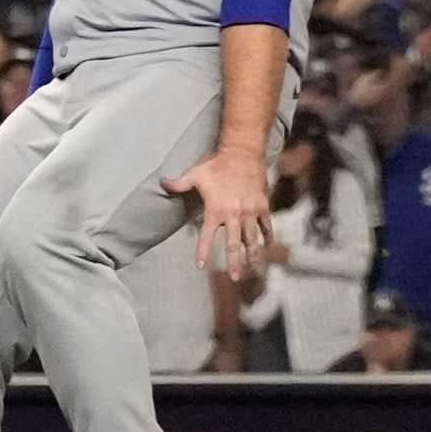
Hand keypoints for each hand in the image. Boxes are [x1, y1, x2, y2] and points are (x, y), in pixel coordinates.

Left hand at [167, 146, 274, 278]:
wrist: (243, 154)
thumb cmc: (217, 165)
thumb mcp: (194, 174)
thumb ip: (178, 183)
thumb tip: (162, 183)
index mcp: (216, 210)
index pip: (208, 236)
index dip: (204, 252)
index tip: (201, 266)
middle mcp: (234, 214)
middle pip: (235, 244)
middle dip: (235, 262)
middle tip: (234, 277)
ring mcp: (251, 211)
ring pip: (253, 239)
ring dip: (254, 255)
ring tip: (255, 270)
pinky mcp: (263, 206)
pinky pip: (267, 226)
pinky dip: (268, 238)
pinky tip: (268, 249)